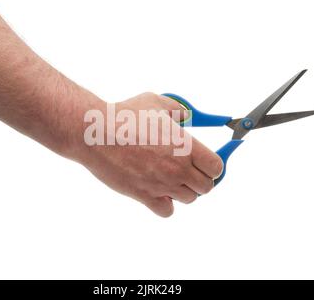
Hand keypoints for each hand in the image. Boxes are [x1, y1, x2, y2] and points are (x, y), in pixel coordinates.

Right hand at [75, 92, 223, 216]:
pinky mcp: (144, 196)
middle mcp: (178, 169)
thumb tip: (186, 116)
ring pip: (189, 199)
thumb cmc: (125, 116)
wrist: (96, 134)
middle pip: (206, 187)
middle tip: (191, 170)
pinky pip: (167, 211)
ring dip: (184, 190)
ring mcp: (162, 185)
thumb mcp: (156, 103)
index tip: (207, 161)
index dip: (214, 164)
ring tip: (172, 178)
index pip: (216, 167)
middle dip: (201, 178)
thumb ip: (178, 111)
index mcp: (185, 146)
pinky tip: (158, 191)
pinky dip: (166, 204)